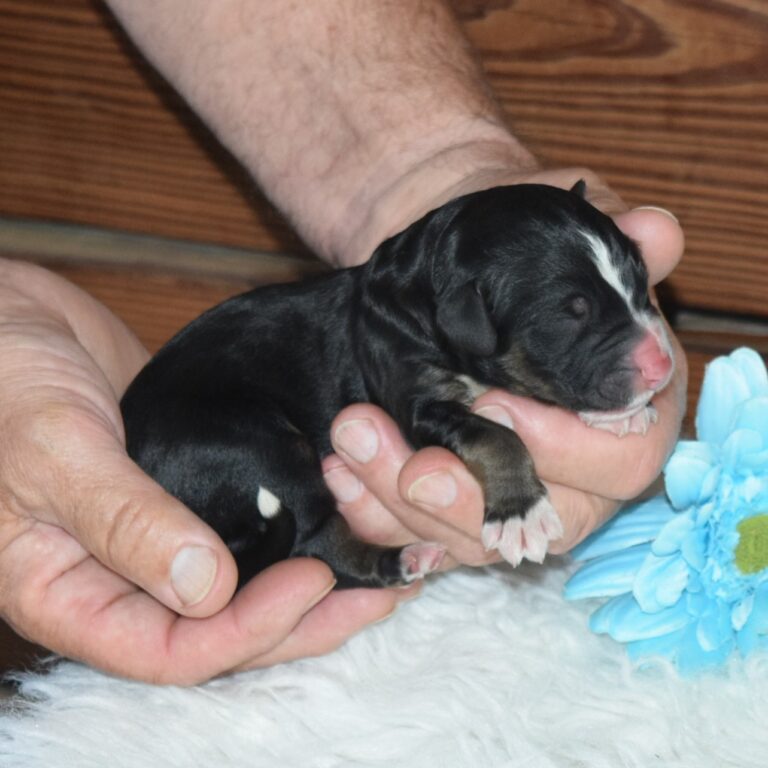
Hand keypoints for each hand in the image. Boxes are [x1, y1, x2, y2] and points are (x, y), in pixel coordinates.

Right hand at [0, 260, 413, 683]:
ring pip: (238, 587)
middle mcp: (116, 577)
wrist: (7, 318)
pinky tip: (339, 516)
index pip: (167, 650)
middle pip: (218, 630)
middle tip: (376, 591)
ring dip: (307, 583)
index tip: (311, 581)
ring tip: (379, 565)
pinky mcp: (185, 493)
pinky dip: (290, 531)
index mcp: (66, 592)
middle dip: (299, 618)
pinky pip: (242, 529)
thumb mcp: (54, 447)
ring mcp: (155, 535)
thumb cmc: (2, 379)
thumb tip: (208, 588)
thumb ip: (123, 519)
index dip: (244, 631)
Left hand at [322, 168, 687, 566]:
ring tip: (355, 441)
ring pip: (470, 540)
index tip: (496, 404)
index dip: (561, 446)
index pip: (618, 463)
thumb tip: (656, 232)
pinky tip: (339, 469)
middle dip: (470, 496)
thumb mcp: (574, 251)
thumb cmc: (530, 275)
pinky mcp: (454, 510)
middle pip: (543, 526)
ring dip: (403, 500)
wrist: (464, 285)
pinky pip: (416, 535)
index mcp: (625, 420)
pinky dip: (373, 511)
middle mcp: (577, 476)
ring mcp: (513, 502)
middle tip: (418, 463)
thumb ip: (615, 248)